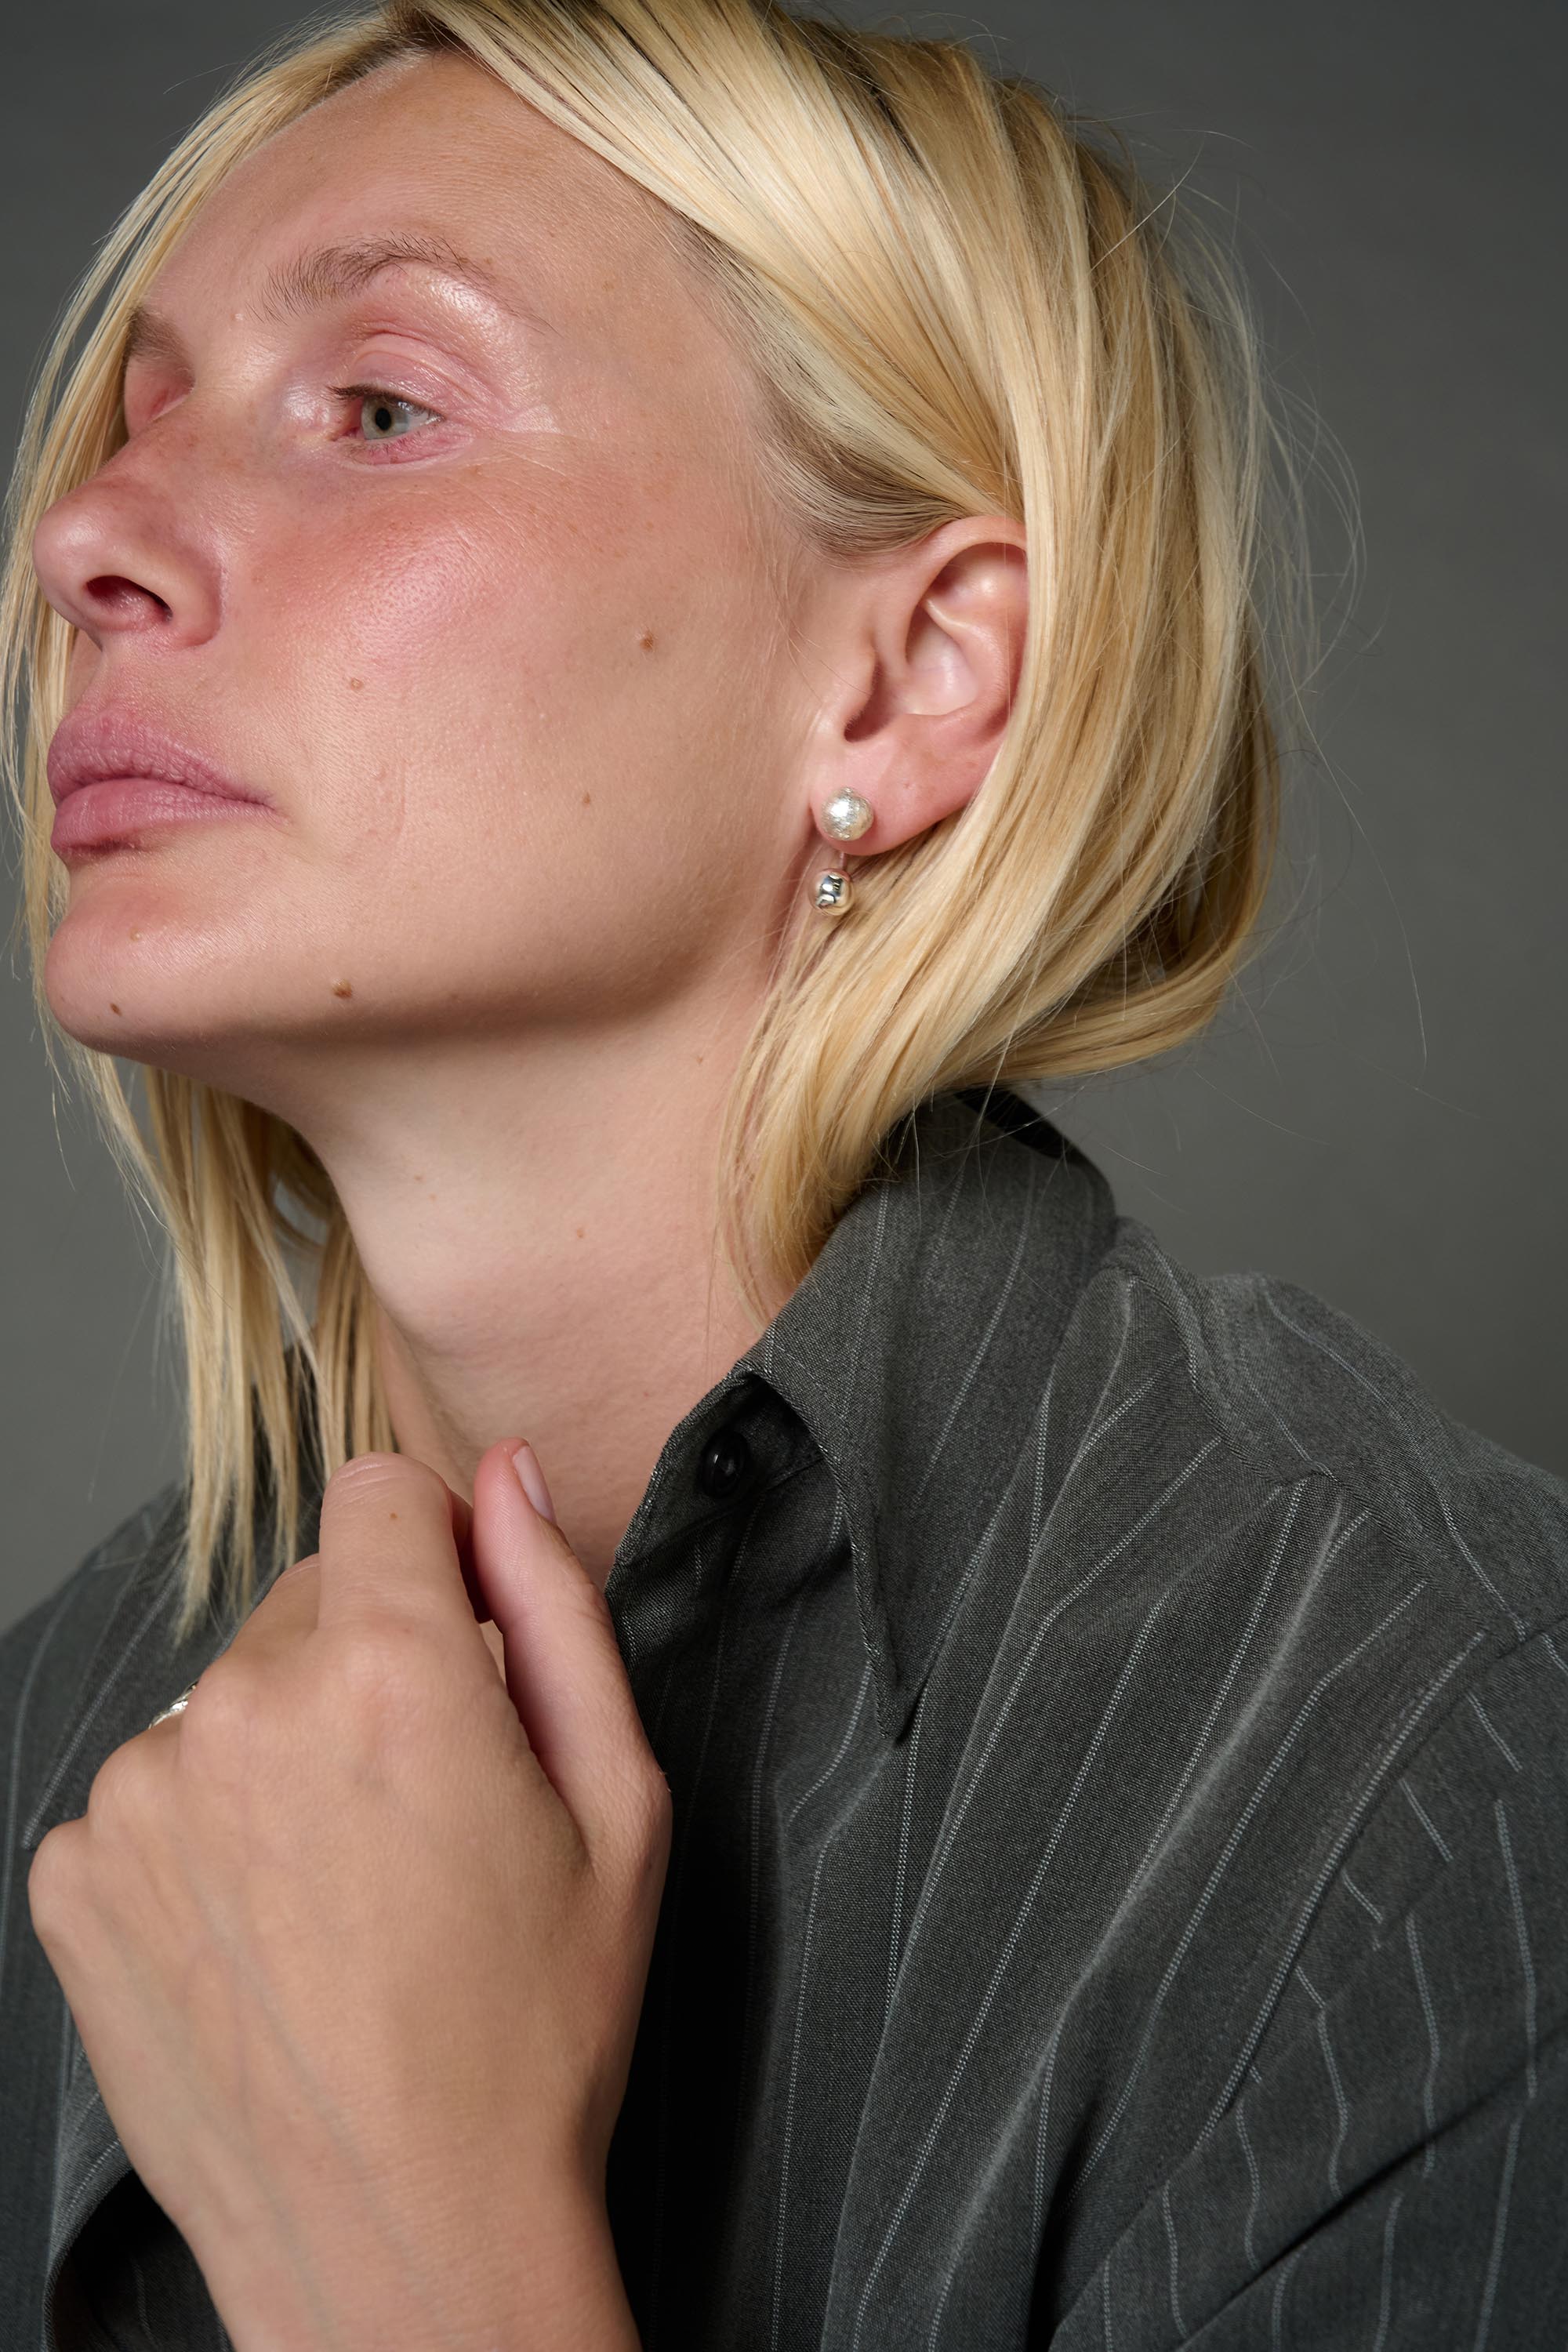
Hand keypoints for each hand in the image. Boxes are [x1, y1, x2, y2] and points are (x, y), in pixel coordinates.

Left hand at [27, 1441, 668, 2351]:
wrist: (402, 2241)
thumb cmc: (534, 2034)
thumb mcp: (620, 1807)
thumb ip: (559, 1607)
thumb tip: (507, 1474)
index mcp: (393, 1673)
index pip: (385, 1490)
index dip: (440, 1552)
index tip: (462, 1642)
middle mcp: (244, 1709)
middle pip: (309, 1594)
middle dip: (369, 1660)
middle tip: (423, 1806)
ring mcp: (142, 1795)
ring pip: (229, 1691)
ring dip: (282, 1746)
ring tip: (342, 1888)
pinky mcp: (78, 1875)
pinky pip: (156, 1784)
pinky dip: (207, 1829)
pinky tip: (268, 1929)